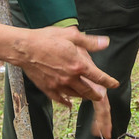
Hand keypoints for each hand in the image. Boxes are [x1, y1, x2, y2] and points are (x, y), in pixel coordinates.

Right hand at [0, 23, 116, 110]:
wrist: (25, 48)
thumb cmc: (47, 39)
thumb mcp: (71, 35)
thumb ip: (90, 42)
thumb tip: (106, 43)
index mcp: (78, 65)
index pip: (99, 77)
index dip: (109, 82)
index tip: (114, 84)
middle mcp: (70, 78)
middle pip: (88, 91)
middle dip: (97, 95)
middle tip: (101, 96)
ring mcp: (59, 85)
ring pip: (76, 96)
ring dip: (83, 97)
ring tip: (87, 96)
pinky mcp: (48, 88)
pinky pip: (60, 99)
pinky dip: (66, 102)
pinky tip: (68, 103)